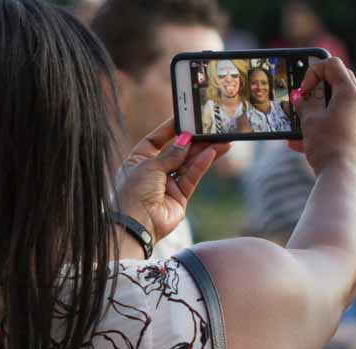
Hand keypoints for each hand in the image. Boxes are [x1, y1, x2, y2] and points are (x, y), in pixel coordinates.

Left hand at [115, 119, 230, 240]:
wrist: (137, 224)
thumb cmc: (134, 193)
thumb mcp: (150, 165)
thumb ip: (171, 153)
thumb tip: (185, 139)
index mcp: (138, 161)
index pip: (155, 139)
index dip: (169, 129)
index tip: (184, 118)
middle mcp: (153, 171)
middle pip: (176, 151)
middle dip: (193, 141)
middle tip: (210, 129)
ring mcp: (167, 184)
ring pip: (188, 164)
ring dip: (204, 151)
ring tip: (221, 140)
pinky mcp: (180, 196)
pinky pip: (192, 176)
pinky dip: (202, 165)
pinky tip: (212, 153)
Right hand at [287, 57, 355, 175]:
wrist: (342, 177)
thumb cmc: (327, 146)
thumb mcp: (309, 121)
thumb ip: (303, 104)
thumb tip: (299, 99)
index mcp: (350, 93)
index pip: (332, 64)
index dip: (313, 71)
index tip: (303, 90)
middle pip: (339, 80)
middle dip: (317, 87)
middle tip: (304, 98)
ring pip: (338, 102)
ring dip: (318, 108)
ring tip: (300, 121)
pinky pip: (341, 121)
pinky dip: (324, 124)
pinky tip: (303, 141)